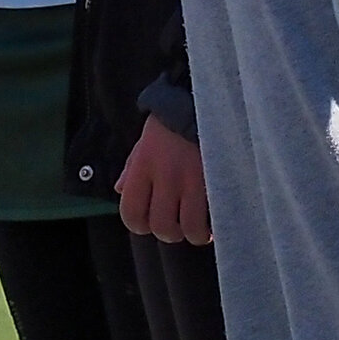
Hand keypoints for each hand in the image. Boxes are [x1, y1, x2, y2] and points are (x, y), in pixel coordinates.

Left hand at [116, 114, 210, 245]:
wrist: (198, 105)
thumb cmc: (168, 127)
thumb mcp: (143, 145)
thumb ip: (131, 170)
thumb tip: (120, 192)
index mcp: (142, 167)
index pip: (131, 212)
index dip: (139, 225)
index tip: (149, 223)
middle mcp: (165, 176)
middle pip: (162, 227)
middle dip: (169, 234)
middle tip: (177, 225)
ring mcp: (193, 181)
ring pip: (191, 228)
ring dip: (195, 234)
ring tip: (199, 226)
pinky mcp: (218, 181)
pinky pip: (216, 218)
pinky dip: (216, 226)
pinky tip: (216, 219)